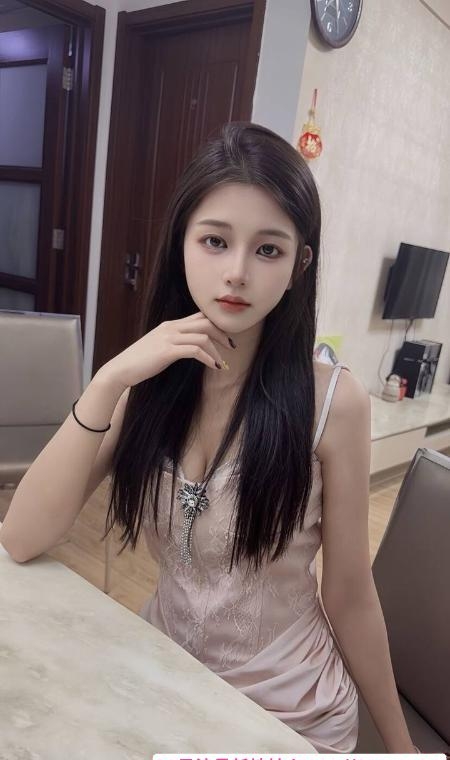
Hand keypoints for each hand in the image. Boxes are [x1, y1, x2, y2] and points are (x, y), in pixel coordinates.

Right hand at [98, 312, 233, 391]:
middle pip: (205, 322)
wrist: (121, 369)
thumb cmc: (140, 362)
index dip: (216, 325)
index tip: (225, 338)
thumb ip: (174, 343)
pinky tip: (214, 367)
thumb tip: (191, 348)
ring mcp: (169, 338)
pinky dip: (208, 358)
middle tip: (232, 347)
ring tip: (223, 363)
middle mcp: (171, 327)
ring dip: (217, 350)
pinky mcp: (167, 351)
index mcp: (170, 325)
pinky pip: (195, 350)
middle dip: (222, 334)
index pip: (199, 316)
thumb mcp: (159, 347)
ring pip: (203, 336)